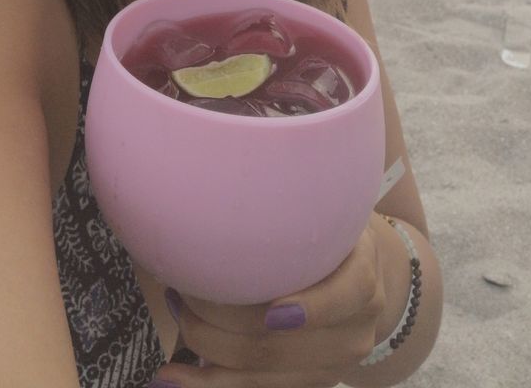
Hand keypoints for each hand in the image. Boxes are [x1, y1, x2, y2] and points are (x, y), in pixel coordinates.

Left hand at [150, 213, 387, 387]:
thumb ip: (301, 200)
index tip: (275, 311)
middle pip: (284, 341)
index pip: (348, 295)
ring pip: (261, 372)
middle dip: (221, 318)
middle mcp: (353, 331)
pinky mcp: (301, 383)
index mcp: (363, 280)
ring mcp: (328, 366)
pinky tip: (168, 379)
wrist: (360, 277)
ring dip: (205, 346)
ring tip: (173, 309)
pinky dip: (204, 384)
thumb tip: (235, 165)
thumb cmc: (330, 230)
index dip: (314, 308)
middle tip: (181, 282)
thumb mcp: (331, 207)